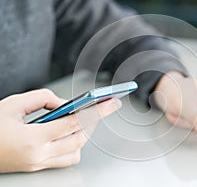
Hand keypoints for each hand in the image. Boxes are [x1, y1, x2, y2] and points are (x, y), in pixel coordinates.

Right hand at [0, 89, 121, 172]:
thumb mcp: (14, 104)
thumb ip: (43, 99)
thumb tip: (66, 104)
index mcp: (33, 138)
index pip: (75, 123)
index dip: (97, 112)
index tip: (112, 104)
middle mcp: (39, 155)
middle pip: (79, 139)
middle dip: (93, 122)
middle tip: (100, 107)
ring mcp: (38, 164)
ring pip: (75, 153)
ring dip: (83, 135)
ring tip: (82, 119)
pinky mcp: (37, 167)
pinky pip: (64, 160)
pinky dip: (72, 146)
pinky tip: (68, 134)